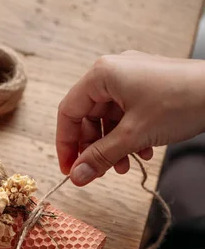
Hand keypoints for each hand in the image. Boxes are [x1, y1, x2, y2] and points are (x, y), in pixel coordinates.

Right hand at [57, 51, 204, 184]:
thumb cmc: (182, 101)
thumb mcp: (134, 135)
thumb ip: (101, 157)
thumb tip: (77, 175)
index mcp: (102, 75)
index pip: (69, 112)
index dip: (66, 144)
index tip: (70, 169)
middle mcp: (113, 72)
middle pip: (89, 116)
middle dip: (94, 148)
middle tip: (98, 172)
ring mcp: (132, 78)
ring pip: (109, 119)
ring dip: (113, 146)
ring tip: (124, 167)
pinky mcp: (147, 87)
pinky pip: (127, 115)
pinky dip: (130, 136)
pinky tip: (144, 153)